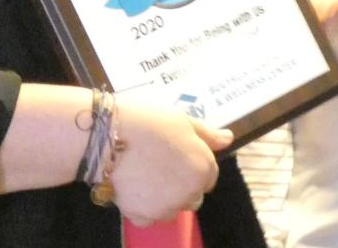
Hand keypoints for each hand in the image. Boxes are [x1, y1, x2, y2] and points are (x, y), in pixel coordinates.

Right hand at [108, 98, 231, 226]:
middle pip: (192, 196)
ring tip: (144, 174)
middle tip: (159, 165)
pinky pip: (149, 217)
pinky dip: (143, 207)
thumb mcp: (181, 120)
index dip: (192, 165)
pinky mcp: (143, 217)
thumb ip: (207, 134)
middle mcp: (190, 193)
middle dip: (181, 185)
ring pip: (171, 209)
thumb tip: (228, 139)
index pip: (208, 177)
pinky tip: (133, 187)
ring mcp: (167, 208)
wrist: (109, 137)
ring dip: (164, 198)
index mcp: (203, 168)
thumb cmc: (149, 122)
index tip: (176, 155)